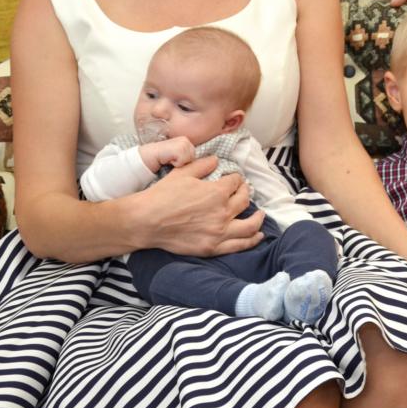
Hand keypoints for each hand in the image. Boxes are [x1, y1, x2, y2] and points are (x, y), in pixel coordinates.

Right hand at [138, 155, 261, 255]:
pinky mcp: (213, 247)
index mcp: (217, 192)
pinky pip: (240, 245)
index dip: (235, 179)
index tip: (233, 179)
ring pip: (250, 225)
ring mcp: (219, 231)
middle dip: (245, 193)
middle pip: (244, 201)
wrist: (146, 221)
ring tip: (260, 214)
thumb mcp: (182, 172)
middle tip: (243, 191)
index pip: (235, 182)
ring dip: (258, 218)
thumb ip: (203, 164)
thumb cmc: (162, 195)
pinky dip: (252, 240)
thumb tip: (216, 160)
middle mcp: (223, 212)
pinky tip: (258, 236)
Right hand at [140, 136, 194, 172]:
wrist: (150, 154)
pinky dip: (175, 164)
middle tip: (172, 158)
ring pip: (188, 161)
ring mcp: (183, 144)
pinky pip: (182, 163)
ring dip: (179, 163)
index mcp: (186, 140)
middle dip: (183, 161)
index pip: (193, 156)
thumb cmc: (163, 156)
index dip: (184, 160)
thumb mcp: (176, 152)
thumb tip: (197, 162)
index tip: (174, 157)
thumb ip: (185, 154)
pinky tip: (168, 159)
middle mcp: (186, 140)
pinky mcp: (179, 149)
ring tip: (170, 158)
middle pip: (193, 158)